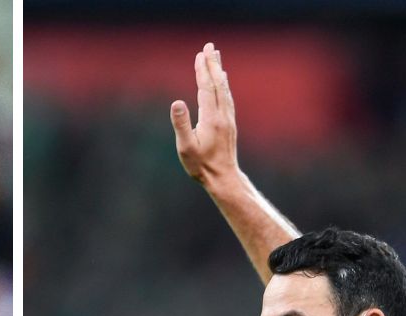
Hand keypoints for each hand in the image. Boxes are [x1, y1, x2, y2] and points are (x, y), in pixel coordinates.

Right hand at [171, 42, 238, 185]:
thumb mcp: (185, 147)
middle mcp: (222, 115)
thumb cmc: (200, 165)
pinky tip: (223, 80)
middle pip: (218, 84)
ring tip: (216, 57)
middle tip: (210, 46)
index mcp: (211, 118)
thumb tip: (176, 102)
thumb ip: (181, 124)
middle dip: (213, 64)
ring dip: (219, 71)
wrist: (223, 177)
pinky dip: (224, 84)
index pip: (206, 88)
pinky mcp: (229, 123)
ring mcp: (228, 118)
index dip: (202, 71)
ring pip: (225, 89)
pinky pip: (228, 97)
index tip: (199, 55)